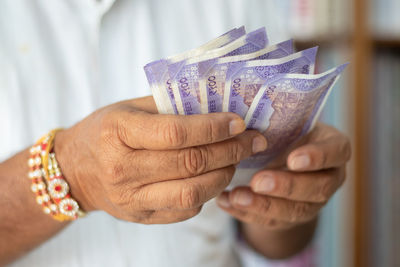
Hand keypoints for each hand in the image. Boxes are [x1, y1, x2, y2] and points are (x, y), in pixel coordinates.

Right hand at [54, 97, 266, 223]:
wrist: (75, 170)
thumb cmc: (105, 131)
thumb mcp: (129, 107)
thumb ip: (169, 105)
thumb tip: (217, 104)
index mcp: (118, 132)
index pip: (176, 133)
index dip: (213, 127)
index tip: (238, 122)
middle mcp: (122, 169)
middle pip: (190, 163)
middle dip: (230, 150)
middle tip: (252, 140)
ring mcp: (131, 198)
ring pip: (192, 192)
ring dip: (223, 175)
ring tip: (236, 159)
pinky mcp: (140, 216)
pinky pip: (185, 209)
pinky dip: (207, 193)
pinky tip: (214, 177)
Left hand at [216, 123, 350, 229]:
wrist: (282, 156)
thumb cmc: (285, 131)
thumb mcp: (286, 122)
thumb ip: (275, 122)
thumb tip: (240, 119)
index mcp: (333, 146)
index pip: (336, 151)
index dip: (318, 157)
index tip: (293, 160)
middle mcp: (330, 176)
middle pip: (317, 188)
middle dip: (286, 187)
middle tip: (258, 182)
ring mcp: (314, 201)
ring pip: (296, 210)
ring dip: (264, 206)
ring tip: (236, 197)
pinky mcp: (293, 217)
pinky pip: (273, 222)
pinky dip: (247, 213)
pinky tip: (226, 202)